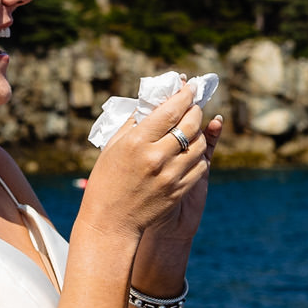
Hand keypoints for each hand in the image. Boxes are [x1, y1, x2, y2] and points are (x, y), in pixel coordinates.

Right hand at [78, 84, 218, 239]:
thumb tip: (152, 101)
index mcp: (137, 142)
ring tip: (192, 127)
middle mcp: (156, 157)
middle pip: (189, 124)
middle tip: (194, 104)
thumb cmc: (107, 181)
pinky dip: (199, 153)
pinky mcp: (179, 190)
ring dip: (199, 131)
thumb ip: (134, 122)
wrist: (111, 221)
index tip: (191, 85)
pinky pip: (200, 165)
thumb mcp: (113, 146)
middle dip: (195, 110)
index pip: (170, 110)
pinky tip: (192, 149)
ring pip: (199, 144)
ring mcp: (170, 175)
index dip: (184, 94)